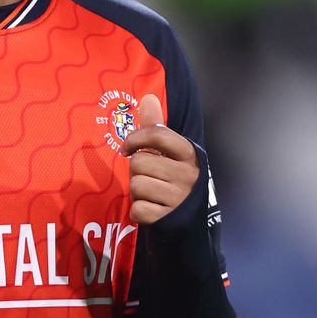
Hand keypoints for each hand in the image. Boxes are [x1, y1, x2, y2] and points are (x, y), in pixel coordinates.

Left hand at [121, 94, 198, 223]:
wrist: (189, 220)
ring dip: (137, 192)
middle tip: (150, 178)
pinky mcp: (169, 219)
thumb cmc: (175, 179)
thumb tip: (147, 97)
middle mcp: (188, 174)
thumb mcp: (170, 153)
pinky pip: (138, 208)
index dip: (135, 139)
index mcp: (189, 153)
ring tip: (152, 194)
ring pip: (136, 185)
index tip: (127, 149)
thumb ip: (156, 127)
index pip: (158, 135)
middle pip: (139, 163)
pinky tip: (152, 209)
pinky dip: (139, 210)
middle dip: (137, 172)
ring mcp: (180, 198)